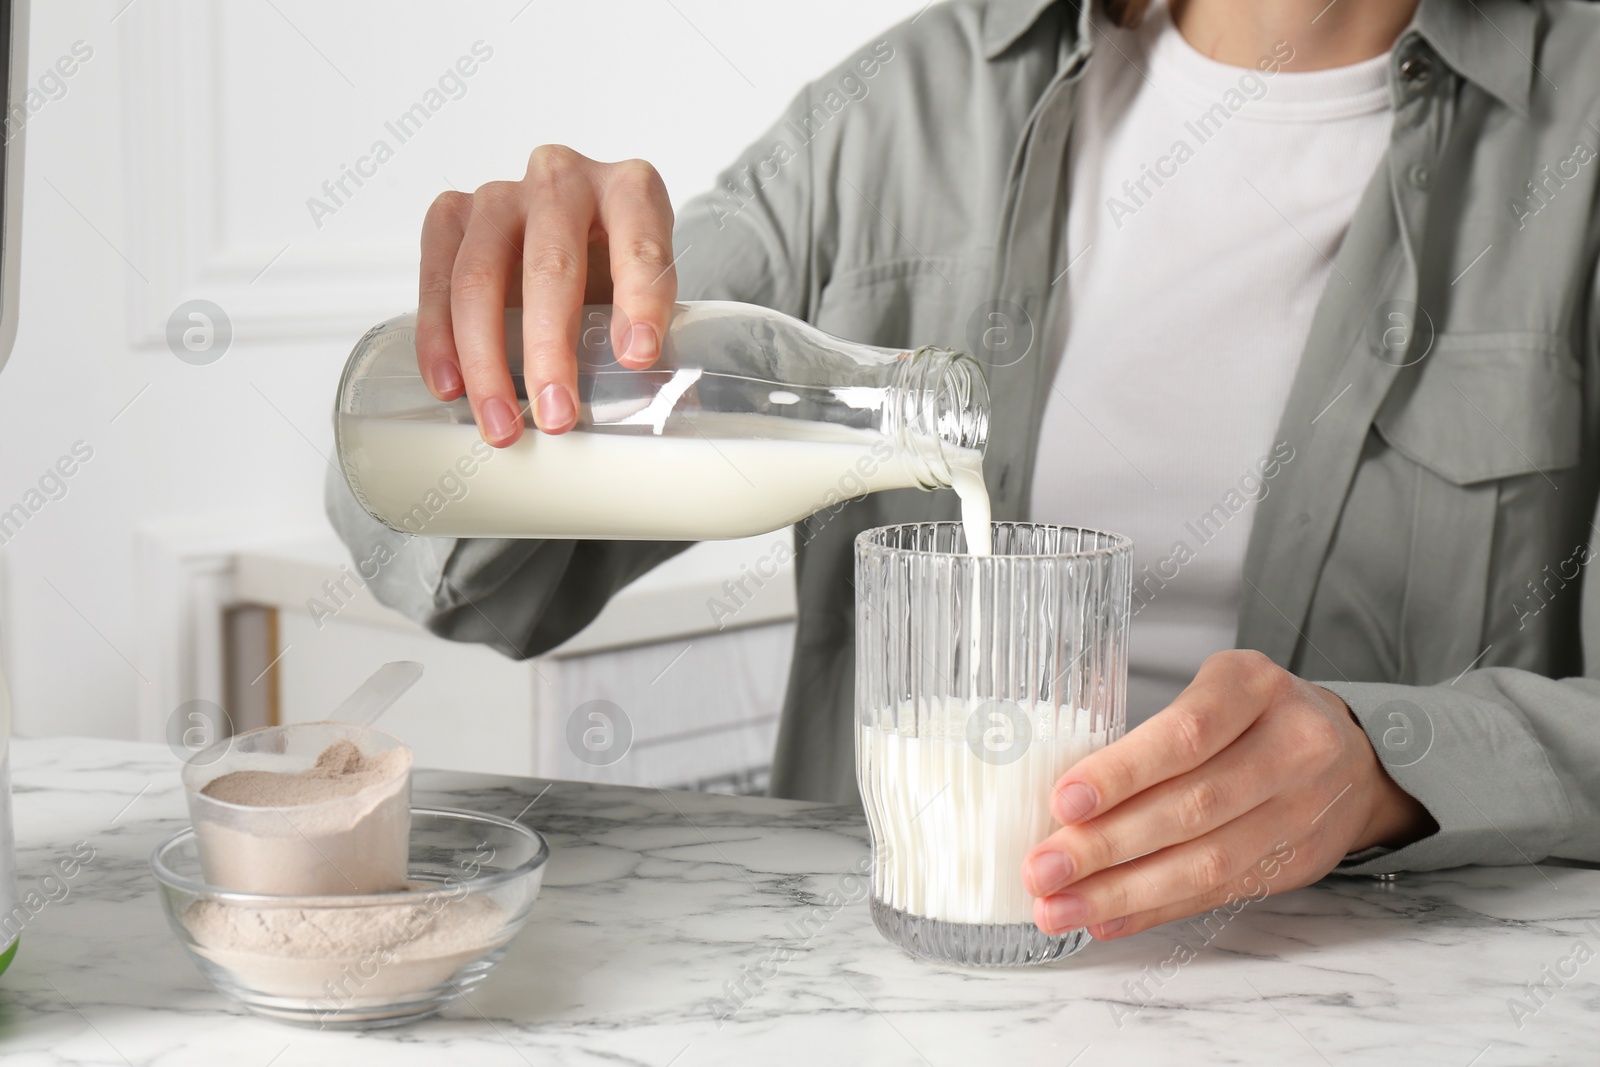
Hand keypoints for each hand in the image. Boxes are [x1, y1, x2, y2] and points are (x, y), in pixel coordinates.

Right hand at [418, 146, 678, 445]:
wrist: (571, 237)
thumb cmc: (613, 269)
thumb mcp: (645, 291)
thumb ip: (651, 338)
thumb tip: (663, 409)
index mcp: (631, 190)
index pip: (639, 242)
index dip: (640, 300)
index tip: (636, 358)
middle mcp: (562, 180)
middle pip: (549, 264)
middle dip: (550, 350)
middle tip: (557, 416)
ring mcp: (501, 195)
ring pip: (479, 276)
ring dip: (485, 360)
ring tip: (501, 423)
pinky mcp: (453, 216)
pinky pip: (435, 276)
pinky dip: (438, 338)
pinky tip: (450, 386)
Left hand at [1023, 650, 1436, 939]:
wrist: (1354, 757)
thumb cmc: (1256, 716)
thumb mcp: (1215, 690)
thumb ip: (1153, 735)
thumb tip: (1063, 802)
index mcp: (1255, 686)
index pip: (1186, 734)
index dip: (1122, 772)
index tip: (1063, 802)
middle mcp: (1291, 746)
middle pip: (1191, 806)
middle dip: (1106, 845)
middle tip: (1042, 869)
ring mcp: (1302, 810)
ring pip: (1205, 862)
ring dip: (1122, 892)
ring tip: (1059, 907)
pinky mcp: (1297, 861)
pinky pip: (1217, 893)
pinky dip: (1154, 909)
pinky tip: (1105, 919)